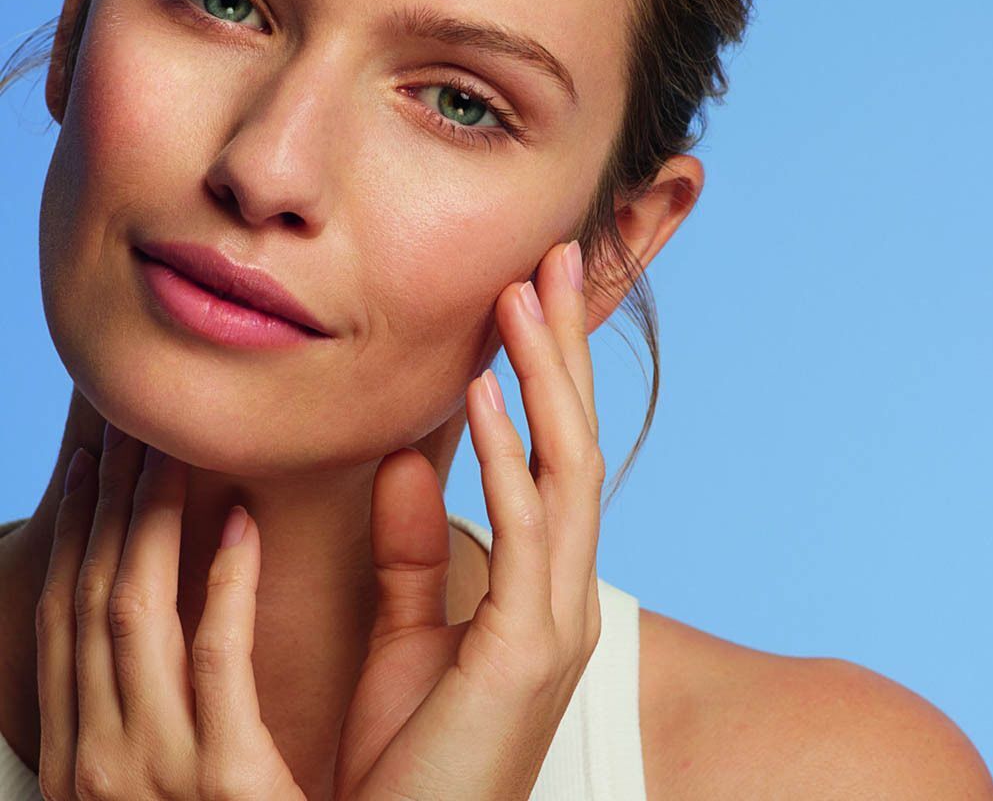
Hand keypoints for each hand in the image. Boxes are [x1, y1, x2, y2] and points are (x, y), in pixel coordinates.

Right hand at [35, 428, 305, 798]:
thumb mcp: (162, 771)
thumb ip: (161, 693)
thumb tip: (174, 600)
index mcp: (84, 754)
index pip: (69, 614)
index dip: (78, 528)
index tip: (96, 456)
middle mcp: (99, 760)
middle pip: (92, 596)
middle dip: (105, 503)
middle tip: (129, 422)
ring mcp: (155, 774)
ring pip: (136, 611)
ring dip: (151, 519)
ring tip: (174, 447)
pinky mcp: (226, 783)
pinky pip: (217, 659)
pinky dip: (224, 584)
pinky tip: (244, 519)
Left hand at [332, 238, 603, 800]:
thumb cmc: (409, 758)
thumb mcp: (408, 634)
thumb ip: (412, 549)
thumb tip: (403, 461)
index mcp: (540, 587)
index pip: (551, 455)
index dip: (543, 373)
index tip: (526, 294)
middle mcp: (563, 592)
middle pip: (573, 442)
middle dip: (562, 350)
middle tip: (554, 258)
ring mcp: (557, 620)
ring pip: (566, 470)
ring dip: (544, 378)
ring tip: (524, 295)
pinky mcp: (530, 651)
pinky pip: (527, 532)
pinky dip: (509, 457)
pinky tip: (483, 391)